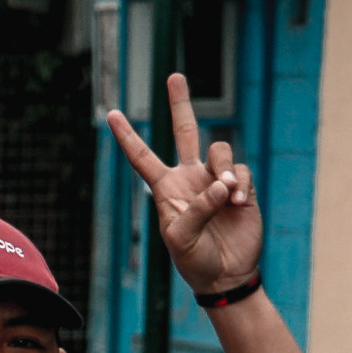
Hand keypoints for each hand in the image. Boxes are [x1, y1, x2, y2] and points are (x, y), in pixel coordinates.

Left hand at [107, 73, 264, 296]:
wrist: (225, 276)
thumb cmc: (194, 260)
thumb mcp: (181, 239)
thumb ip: (196, 210)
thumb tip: (220, 184)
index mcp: (166, 188)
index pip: (143, 157)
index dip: (128, 136)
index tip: (111, 113)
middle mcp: (190, 177)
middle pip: (185, 131)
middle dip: (180, 104)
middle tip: (174, 77)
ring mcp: (216, 180)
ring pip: (219, 151)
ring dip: (223, 168)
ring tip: (227, 195)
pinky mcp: (241, 188)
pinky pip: (240, 172)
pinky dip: (239, 184)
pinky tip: (237, 203)